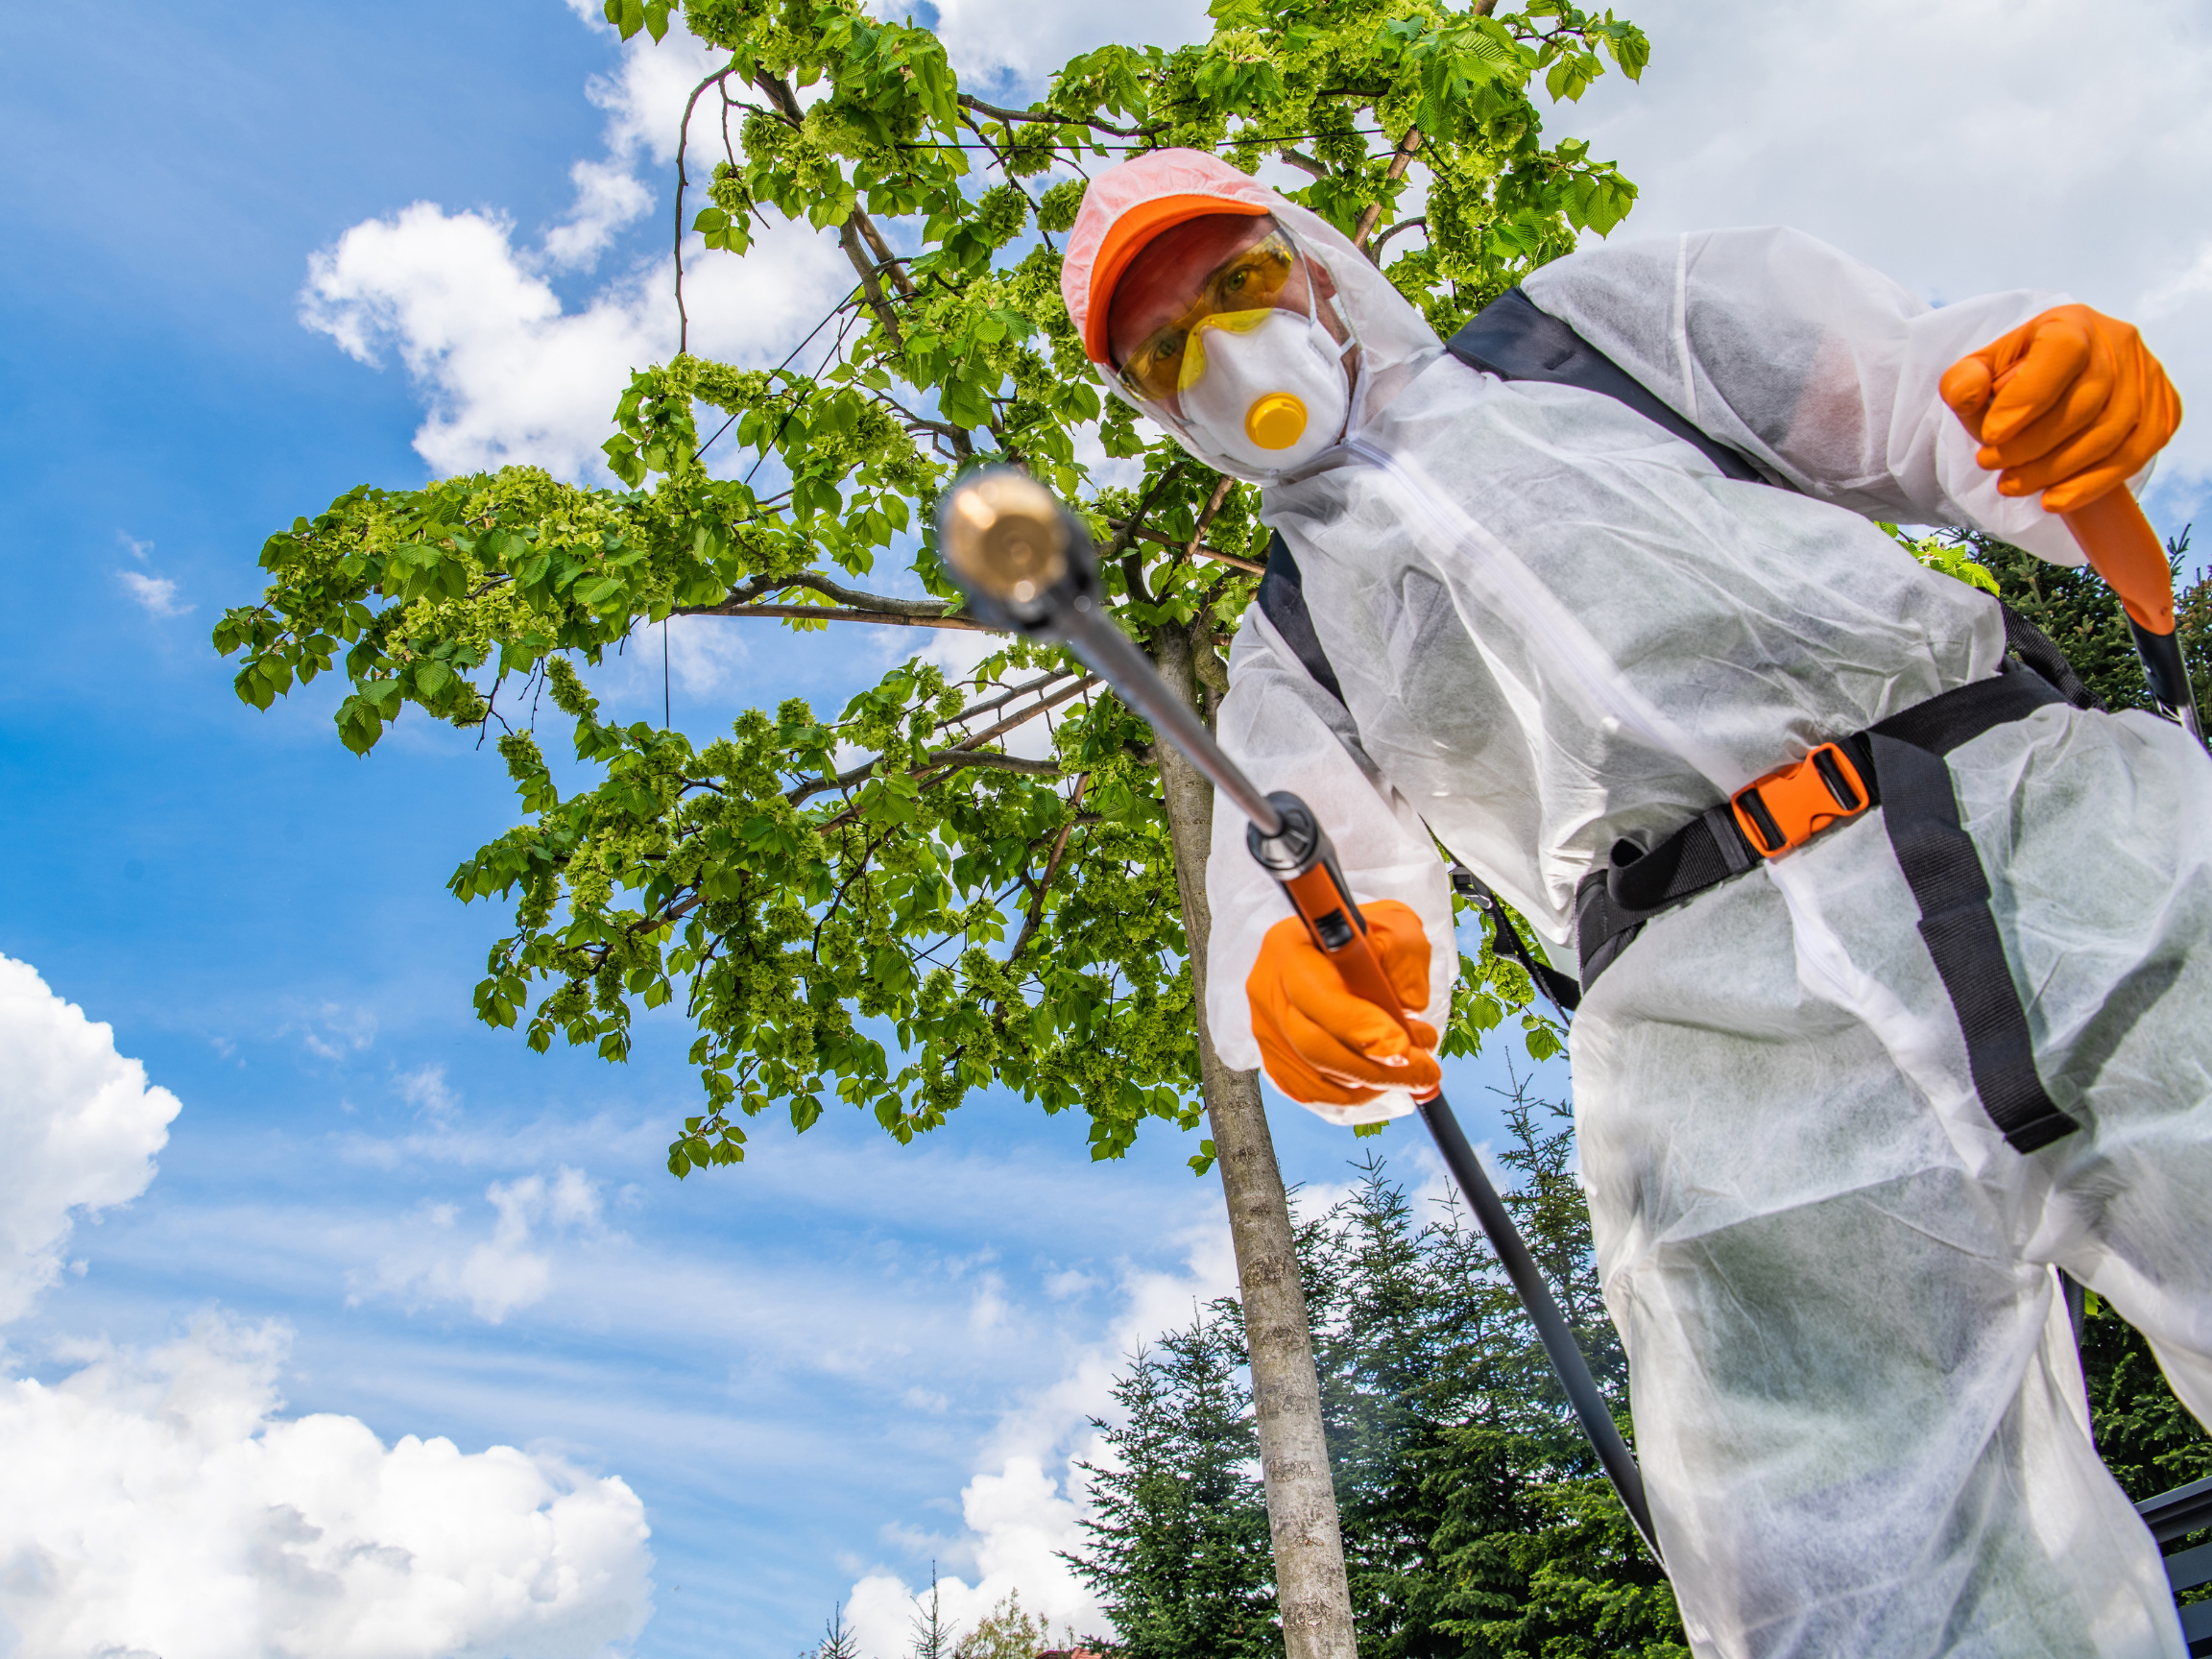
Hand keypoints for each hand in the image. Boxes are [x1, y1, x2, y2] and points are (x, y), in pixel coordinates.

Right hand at [1248, 899, 1440, 1105]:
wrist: (1335, 954)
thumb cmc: (1368, 939)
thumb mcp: (1396, 928)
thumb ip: (1405, 961)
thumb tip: (1408, 1009)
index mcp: (1290, 948)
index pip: (1318, 996)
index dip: (1360, 1027)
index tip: (1404, 1046)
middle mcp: (1267, 990)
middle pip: (1313, 1046)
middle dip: (1375, 1068)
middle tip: (1425, 1072)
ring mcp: (1265, 1029)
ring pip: (1316, 1075)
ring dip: (1372, 1081)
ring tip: (1410, 1061)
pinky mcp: (1272, 1059)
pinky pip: (1313, 1092)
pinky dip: (1354, 1092)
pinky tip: (1379, 1073)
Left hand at [1940, 303, 2180, 513]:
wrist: (2058, 384)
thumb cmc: (2015, 377)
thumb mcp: (1980, 372)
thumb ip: (1963, 381)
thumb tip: (1967, 395)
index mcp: (2073, 323)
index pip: (2062, 354)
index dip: (2027, 399)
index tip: (1990, 437)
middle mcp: (2119, 343)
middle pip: (2085, 404)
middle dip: (2032, 446)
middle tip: (1991, 466)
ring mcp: (2146, 377)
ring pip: (2111, 434)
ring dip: (2056, 471)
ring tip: (2012, 486)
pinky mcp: (2162, 410)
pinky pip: (2135, 456)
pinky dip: (2092, 484)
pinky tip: (2053, 500)